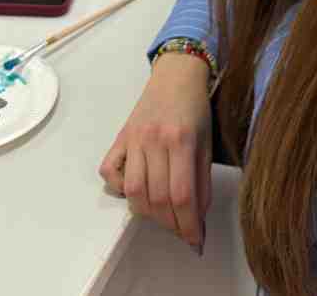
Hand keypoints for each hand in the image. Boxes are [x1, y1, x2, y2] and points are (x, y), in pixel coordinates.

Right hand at [99, 53, 212, 252]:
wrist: (176, 75)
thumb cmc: (195, 108)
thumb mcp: (207, 142)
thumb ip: (203, 181)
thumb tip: (198, 218)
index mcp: (182, 140)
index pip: (182, 195)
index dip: (188, 225)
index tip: (196, 241)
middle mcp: (154, 140)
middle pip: (157, 198)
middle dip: (171, 224)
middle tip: (182, 230)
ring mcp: (134, 138)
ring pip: (133, 191)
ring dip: (148, 212)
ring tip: (163, 216)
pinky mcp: (119, 137)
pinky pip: (109, 171)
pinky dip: (119, 189)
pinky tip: (136, 190)